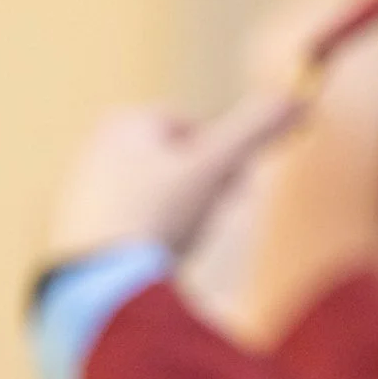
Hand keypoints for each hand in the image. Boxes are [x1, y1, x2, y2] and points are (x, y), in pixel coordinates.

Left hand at [44, 91, 302, 266]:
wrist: (99, 279)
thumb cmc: (159, 214)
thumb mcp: (216, 167)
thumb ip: (256, 131)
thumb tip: (299, 98)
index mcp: (125, 123)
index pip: (192, 126)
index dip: (223, 155)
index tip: (237, 188)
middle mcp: (96, 148)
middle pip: (174, 159)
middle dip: (202, 185)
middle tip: (214, 216)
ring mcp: (84, 190)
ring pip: (155, 192)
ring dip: (180, 212)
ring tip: (185, 242)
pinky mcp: (78, 228)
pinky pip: (134, 223)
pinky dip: (153, 235)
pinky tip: (157, 260)